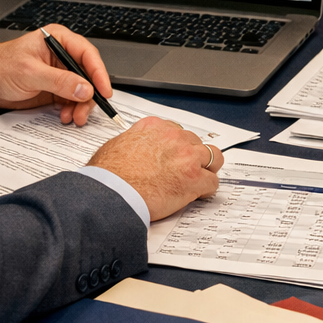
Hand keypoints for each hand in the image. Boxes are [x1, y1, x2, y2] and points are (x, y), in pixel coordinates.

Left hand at [0, 26, 111, 124]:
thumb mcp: (29, 72)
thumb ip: (59, 81)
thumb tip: (85, 89)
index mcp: (58, 40)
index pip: (87, 54)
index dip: (98, 73)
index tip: (104, 91)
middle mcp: (62, 56)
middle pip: (88, 75)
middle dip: (89, 95)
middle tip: (85, 111)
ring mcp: (60, 73)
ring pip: (83, 91)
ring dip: (81, 106)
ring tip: (73, 117)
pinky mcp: (56, 89)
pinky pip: (72, 100)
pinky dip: (72, 110)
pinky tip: (64, 116)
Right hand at [87, 116, 221, 219]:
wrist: (111, 192)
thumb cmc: (108, 175)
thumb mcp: (117, 145)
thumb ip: (134, 142)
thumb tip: (136, 150)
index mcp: (154, 127)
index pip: (176, 131)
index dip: (177, 147)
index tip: (174, 156)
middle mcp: (173, 137)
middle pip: (196, 143)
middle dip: (192, 157)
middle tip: (185, 170)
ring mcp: (186, 156)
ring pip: (213, 157)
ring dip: (207, 169)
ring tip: (199, 180)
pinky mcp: (194, 178)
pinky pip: (212, 182)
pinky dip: (206, 190)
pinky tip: (197, 195)